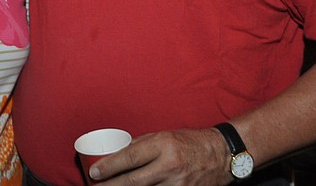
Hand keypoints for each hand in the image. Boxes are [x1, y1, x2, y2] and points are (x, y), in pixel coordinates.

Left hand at [89, 128, 231, 184]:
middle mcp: (171, 165)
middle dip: (110, 185)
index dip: (109, 166)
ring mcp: (178, 184)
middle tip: (96, 185)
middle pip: (133, 181)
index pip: (130, 157)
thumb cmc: (191, 142)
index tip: (94, 171)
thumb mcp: (164, 135)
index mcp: (164, 144)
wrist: (221, 155)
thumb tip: (117, 154)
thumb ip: (142, 145)